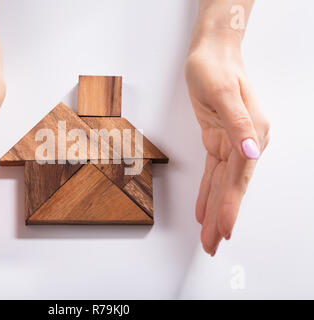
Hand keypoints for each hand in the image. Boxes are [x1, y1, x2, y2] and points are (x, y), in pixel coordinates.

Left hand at [185, 40, 269, 255]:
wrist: (211, 54)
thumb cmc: (216, 68)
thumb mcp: (223, 93)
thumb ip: (238, 124)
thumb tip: (251, 152)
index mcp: (252, 133)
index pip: (239, 177)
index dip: (230, 204)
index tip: (224, 228)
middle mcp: (245, 142)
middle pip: (231, 186)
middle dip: (221, 217)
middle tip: (212, 244)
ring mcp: (233, 142)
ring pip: (222, 184)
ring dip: (214, 210)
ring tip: (207, 235)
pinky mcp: (219, 140)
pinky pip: (214, 172)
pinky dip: (207, 191)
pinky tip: (203, 209)